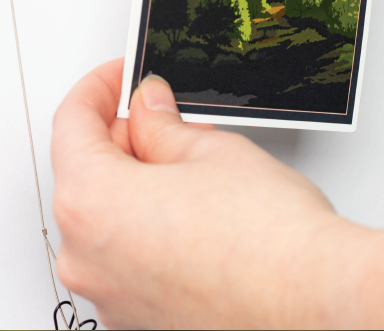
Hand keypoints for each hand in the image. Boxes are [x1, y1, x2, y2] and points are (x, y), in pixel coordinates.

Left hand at [51, 59, 355, 328]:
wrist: (312, 303)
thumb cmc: (270, 242)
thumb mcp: (212, 151)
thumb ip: (162, 125)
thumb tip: (148, 110)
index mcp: (91, 203)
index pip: (71, 124)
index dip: (98, 89)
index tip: (119, 77)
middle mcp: (85, 257)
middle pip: (85, 176)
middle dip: (124, 140)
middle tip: (165, 117)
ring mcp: (109, 296)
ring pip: (107, 222)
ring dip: (138, 188)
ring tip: (194, 169)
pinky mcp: (136, 320)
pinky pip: (126, 261)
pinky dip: (148, 232)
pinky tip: (194, 215)